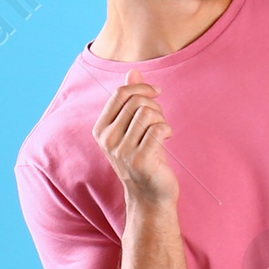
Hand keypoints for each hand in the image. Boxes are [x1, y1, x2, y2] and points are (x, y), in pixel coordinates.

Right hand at [94, 71, 177, 205]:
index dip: (142, 88)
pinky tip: (167, 138)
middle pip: (136, 102)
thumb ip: (130, 100)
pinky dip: (167, 129)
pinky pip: (158, 129)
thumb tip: (133, 71)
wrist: (150, 196)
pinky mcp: (140, 160)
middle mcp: (108, 140)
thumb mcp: (133, 128)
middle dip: (154, 105)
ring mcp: (122, 151)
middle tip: (160, 120)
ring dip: (161, 119)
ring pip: (148, 114)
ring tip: (162, 131)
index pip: (120, 94)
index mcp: (101, 129)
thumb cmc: (144, 158)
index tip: (156, 92)